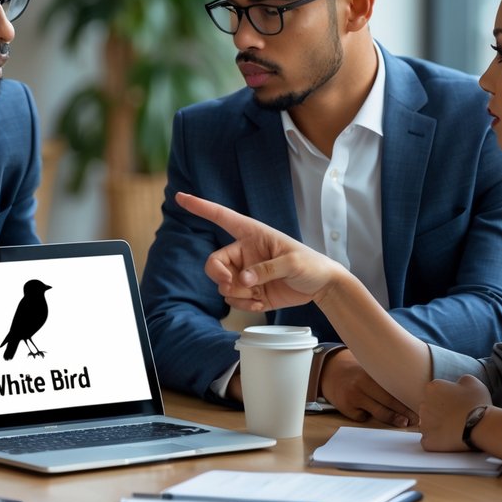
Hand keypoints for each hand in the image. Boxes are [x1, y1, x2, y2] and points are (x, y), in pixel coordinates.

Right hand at [175, 192, 351, 311]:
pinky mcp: (250, 291)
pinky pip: (234, 299)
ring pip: (223, 284)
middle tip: (229, 283)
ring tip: (258, 294)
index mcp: (253, 234)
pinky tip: (261, 302)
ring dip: (236, 293)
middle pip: (214, 262)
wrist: (322, 287)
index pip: (222, 217)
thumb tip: (242, 279)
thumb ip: (266, 269)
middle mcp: (245, 252)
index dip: (200, 207)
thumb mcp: (292, 263)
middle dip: (218, 275)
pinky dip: (244, 304)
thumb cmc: (311, 264)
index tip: (180, 197)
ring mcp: (245, 273)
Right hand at [321, 350, 417, 426]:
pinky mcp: (346, 407)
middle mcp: (362, 383)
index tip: (420, 405)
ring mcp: (353, 396)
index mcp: (371, 371)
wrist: (329, 370)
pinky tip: (369, 411)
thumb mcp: (369, 368)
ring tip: (404, 423)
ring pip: (379, 412)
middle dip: (405, 412)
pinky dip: (368, 416)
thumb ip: (384, 375)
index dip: (408, 398)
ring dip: (394, 419)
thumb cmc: (356, 370)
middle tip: (418, 419)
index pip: (393, 387)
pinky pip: (363, 416)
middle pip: (389, 401)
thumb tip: (409, 387)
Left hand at [418, 375, 491, 451]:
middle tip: (456, 417)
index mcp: (432, 388)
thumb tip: (456, 384)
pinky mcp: (428, 441)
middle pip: (429, 408)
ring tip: (455, 428)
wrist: (480, 426)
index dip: (447, 399)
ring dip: (438, 426)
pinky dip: (438, 441)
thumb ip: (458, 380)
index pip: (435, 393)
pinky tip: (450, 438)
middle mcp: (423, 405)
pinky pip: (429, 440)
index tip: (456, 404)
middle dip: (440, 412)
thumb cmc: (477, 403)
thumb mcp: (471, 381)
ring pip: (427, 424)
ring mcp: (423, 424)